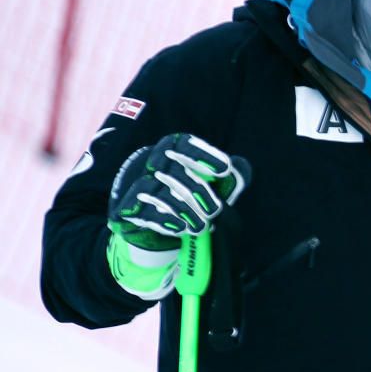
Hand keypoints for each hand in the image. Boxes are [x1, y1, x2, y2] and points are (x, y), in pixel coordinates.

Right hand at [108, 133, 250, 250]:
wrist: (151, 213)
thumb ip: (228, 176)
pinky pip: (144, 211)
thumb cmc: (188, 190)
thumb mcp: (210, 182)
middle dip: (199, 193)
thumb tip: (241, 169)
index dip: (204, 155)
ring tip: (202, 226)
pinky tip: (180, 228)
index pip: (185, 144)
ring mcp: (137, 184)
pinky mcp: (127, 208)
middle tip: (216, 211)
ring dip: (184, 211)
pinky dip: (164, 221)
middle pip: (175, 172)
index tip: (225, 169)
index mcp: (172, 148)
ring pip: (160, 193)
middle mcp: (152, 162)